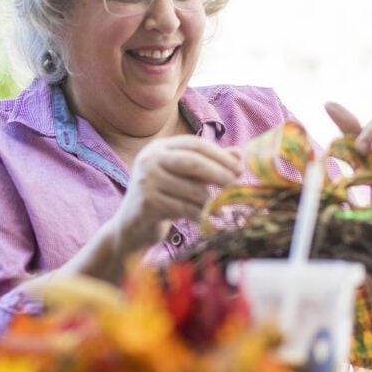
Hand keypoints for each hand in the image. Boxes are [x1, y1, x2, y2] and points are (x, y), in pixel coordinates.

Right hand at [112, 135, 242, 249]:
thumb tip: (239, 154)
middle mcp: (149, 159)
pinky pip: (184, 207)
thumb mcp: (185, 178)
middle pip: (192, 162)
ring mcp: (145, 180)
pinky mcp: (147, 202)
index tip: (239, 168)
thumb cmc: (162, 199)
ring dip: (210, 200)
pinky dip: (200, 214)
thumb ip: (208, 164)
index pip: (195, 144)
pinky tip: (208, 218)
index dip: (220, 155)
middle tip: (237, 184)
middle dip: (219, 173)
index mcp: (158, 148)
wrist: (131, 227)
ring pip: (190, 188)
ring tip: (221, 207)